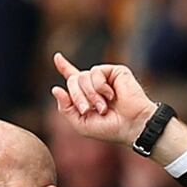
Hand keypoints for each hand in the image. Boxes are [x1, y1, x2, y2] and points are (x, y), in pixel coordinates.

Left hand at [51, 53, 186, 165]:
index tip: (57, 57)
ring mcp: (105, 77)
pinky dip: (100, 87)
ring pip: (82, 76)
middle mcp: (95, 84)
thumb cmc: (109, 129)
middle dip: (76, 97)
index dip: (64, 67)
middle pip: (72, 80)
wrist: (131, 125)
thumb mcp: (81, 124)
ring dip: (90, 95)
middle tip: (87, 110)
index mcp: (86, 96)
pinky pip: (96, 72)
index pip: (73, 78)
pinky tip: (112, 95)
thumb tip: (55, 88)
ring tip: (103, 107)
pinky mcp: (115, 71)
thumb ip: (65, 108)